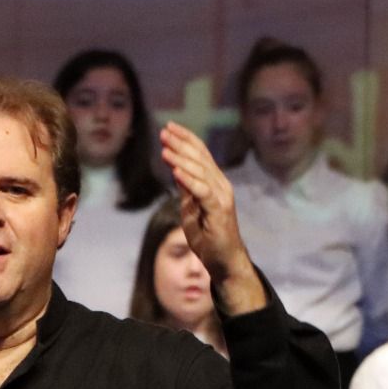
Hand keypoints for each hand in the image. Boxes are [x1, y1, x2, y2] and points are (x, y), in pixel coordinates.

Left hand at [159, 122, 264, 313]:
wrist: (224, 260)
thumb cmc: (208, 236)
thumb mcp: (192, 208)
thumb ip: (187, 189)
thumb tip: (176, 169)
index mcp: (214, 182)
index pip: (201, 154)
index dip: (185, 139)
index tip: (169, 128)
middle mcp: (220, 185)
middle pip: (200, 158)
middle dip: (180, 144)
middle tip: (164, 131)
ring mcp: (221, 197)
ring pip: (200, 172)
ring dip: (181, 159)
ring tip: (165, 147)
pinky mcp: (219, 211)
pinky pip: (202, 192)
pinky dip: (189, 180)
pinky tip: (175, 171)